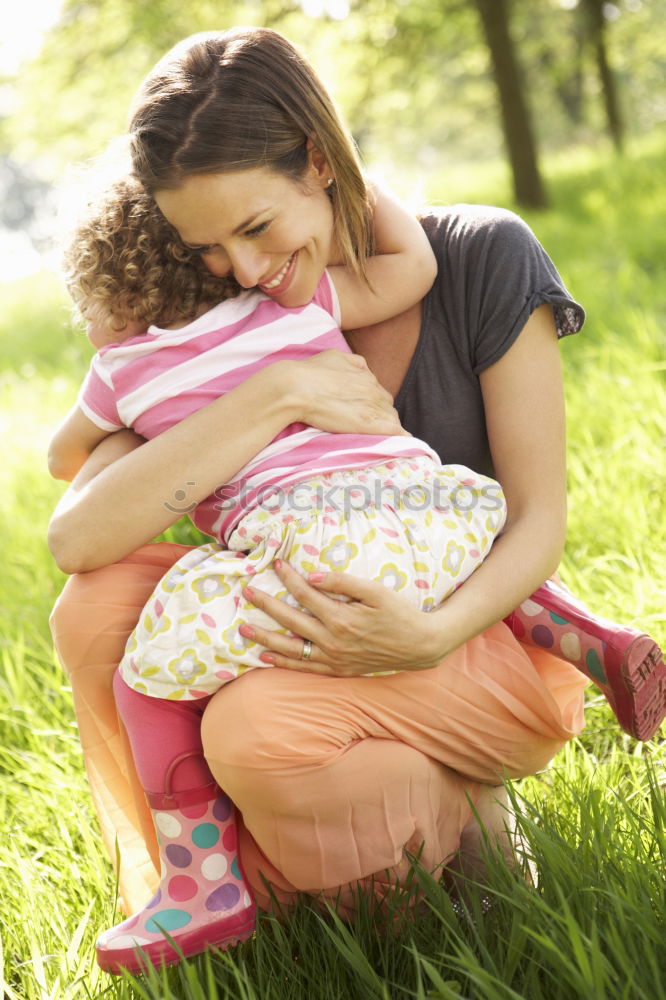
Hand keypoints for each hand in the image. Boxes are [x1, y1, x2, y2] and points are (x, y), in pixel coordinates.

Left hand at [238, 559, 445, 675]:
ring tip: (243, 630)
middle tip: (246, 592)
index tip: (276, 565)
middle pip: (290, 620)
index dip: (289, 578)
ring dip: (265, 639)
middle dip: (266, 605)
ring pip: (291, 649)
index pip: (306, 594)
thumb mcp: (376, 591)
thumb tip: (314, 577)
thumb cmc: (400, 614)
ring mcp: (334, 658)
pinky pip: (305, 668)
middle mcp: (333, 641)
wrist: (420, 646)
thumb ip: (344, 583)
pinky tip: (266, 658)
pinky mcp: (338, 670)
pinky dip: (284, 663)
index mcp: (341, 618)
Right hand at [285, 349, 408, 437]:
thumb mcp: (334, 356)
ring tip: (379, 436)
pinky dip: (399, 436)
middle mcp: (373, 389)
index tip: (364, 410)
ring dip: (386, 425)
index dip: (372, 402)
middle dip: (380, 413)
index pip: (378, 392)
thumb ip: (352, 362)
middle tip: (367, 424)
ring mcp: (372, 406)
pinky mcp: (369, 422)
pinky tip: (402, 443)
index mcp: (365, 375)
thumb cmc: (309, 372)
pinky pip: (395, 431)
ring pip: (391, 418)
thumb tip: (362, 368)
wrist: (297, 388)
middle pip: (386, 405)